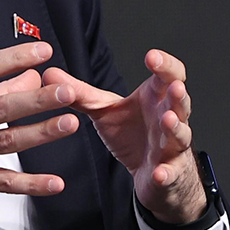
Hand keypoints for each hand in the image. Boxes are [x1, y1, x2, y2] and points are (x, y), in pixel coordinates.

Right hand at [0, 41, 79, 216]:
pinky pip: (4, 182)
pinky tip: (54, 182)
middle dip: (37, 99)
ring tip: (69, 124)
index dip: (13, 58)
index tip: (41, 51)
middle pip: (1, 107)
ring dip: (41, 133)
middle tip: (65, 90)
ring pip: (7, 141)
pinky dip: (31, 184)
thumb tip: (29, 75)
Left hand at [42, 49, 206, 224]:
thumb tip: (49, 73)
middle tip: (174, 86)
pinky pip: (169, 173)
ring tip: (168, 120)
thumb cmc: (131, 134)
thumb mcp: (104, 111)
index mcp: (154, 98)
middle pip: (181, 102)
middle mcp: (168, 118)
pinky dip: (165, 173)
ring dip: (176, 128)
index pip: (168, 75)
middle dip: (178, 93)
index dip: (164, 65)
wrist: (149, 172)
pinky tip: (159, 173)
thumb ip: (79, 93)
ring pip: (180, 134)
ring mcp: (171, 146)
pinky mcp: (167, 173)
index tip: (151, 56)